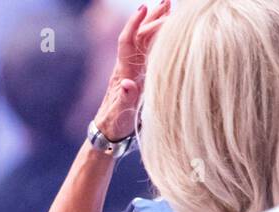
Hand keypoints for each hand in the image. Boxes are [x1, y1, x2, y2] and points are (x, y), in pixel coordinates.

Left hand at [94, 0, 171, 141]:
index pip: (127, 41)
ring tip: (169, 7)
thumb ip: (125, 99)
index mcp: (123, 71)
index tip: (143, 8)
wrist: (109, 131)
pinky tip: (167, 31)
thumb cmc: (114, 124)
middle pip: (139, 34)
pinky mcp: (138, 73)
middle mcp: (127, 65)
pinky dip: (158, 37)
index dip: (134, 24)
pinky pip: (149, 50)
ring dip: (156, 22)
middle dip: (151, 16)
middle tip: (168, 1)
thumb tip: (127, 84)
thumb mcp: (120, 113)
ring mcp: (133, 68)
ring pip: (145, 39)